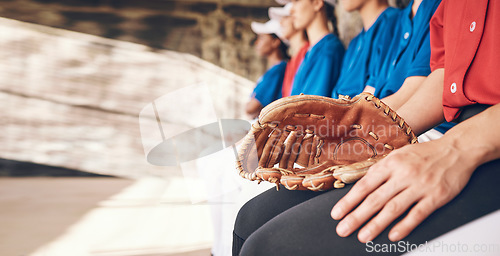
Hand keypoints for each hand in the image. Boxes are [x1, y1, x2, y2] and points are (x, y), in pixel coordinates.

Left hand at [330, 138, 479, 241]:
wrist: (457, 150)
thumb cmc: (424, 153)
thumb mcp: (398, 155)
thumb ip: (380, 170)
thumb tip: (359, 186)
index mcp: (390, 163)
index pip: (364, 185)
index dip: (349, 201)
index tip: (337, 213)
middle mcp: (403, 174)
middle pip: (375, 199)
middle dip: (356, 216)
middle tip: (343, 229)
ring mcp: (420, 186)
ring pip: (393, 208)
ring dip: (376, 224)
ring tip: (363, 236)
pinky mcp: (436, 196)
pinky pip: (417, 214)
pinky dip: (404, 226)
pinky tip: (392, 235)